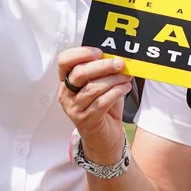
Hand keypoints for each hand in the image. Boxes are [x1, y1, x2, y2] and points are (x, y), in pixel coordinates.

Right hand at [58, 47, 132, 163]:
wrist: (105, 138)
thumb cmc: (104, 107)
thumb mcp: (102, 85)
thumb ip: (104, 71)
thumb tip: (118, 56)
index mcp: (67, 81)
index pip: (64, 61)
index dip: (81, 54)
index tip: (100, 53)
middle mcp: (66, 94)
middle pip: (79, 73)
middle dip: (102, 66)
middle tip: (120, 63)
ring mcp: (74, 109)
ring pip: (92, 88)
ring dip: (113, 80)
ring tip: (126, 77)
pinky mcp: (85, 120)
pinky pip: (101, 102)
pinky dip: (116, 92)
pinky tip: (125, 88)